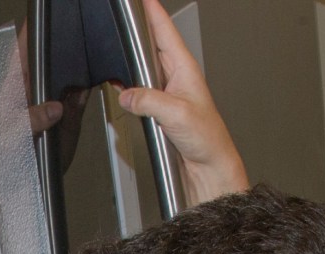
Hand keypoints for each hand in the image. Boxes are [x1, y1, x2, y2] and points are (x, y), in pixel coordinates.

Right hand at [114, 0, 249, 203]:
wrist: (209, 166)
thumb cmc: (207, 139)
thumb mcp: (177, 114)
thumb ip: (149, 100)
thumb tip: (127, 94)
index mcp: (184, 68)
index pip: (165, 30)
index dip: (152, 11)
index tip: (142, 0)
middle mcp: (175, 76)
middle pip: (150, 44)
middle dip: (136, 33)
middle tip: (121, 24)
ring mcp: (166, 91)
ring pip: (142, 68)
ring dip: (130, 64)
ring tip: (116, 54)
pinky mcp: (158, 108)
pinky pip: (138, 90)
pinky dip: (127, 88)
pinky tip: (120, 88)